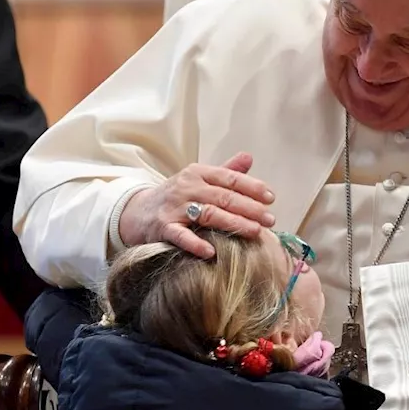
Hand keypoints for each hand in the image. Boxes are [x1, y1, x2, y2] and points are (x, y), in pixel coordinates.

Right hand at [119, 152, 275, 257]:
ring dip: (233, 223)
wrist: (137, 212)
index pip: (229, 178)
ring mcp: (174, 208)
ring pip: (208, 214)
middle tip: (270, 220)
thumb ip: (225, 171)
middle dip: (250, 208)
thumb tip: (249, 157)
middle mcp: (187, 187)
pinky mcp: (163, 228)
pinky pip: (181, 236)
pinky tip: (212, 251)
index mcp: (198, 173)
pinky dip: (195, 243)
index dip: (252, 187)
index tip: (271, 198)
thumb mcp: (198, 179)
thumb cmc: (177, 196)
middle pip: (223, 197)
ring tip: (254, 232)